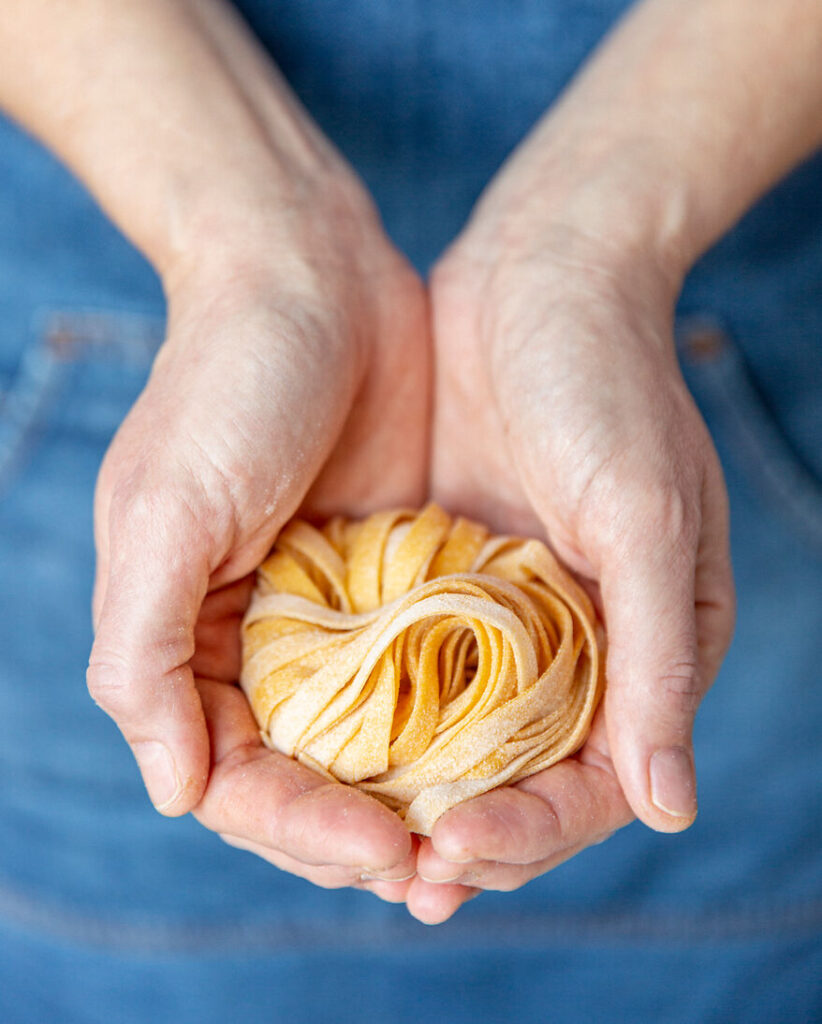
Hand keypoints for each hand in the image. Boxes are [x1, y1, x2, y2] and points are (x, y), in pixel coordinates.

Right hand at [87, 177, 427, 899]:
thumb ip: (144, 655)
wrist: (309, 274)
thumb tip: (174, 791)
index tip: (382, 850)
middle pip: (304, 775)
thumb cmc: (228, 385)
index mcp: (186, 636)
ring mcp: (330, 609)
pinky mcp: (395, 571)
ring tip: (478, 834)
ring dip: (413, 794)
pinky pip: (422, 670)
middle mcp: (254, 636)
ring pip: (370, 739)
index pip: (233, 774)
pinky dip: (450, 719)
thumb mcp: (164, 513)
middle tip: (439, 867)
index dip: (297, 828)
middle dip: (360, 830)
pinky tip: (498, 752)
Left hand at [410, 211, 734, 922]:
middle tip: (398, 877)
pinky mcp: (445, 576)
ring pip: (459, 740)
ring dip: (411, 796)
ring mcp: (504, 616)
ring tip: (351, 843)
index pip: (593, 781)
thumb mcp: (644, 514)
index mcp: (643, 646)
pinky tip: (327, 749)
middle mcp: (575, 646)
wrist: (540, 278)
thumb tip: (668, 807)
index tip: (452, 854)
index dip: (530, 833)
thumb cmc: (609, 386)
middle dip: (465, 836)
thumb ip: (658, 659)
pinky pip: (411, 670)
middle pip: (522, 779)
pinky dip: (378, 717)